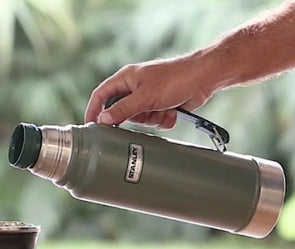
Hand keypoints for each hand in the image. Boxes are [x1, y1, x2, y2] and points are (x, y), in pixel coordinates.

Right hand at [84, 53, 213, 128]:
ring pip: (140, 120)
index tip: (91, 124)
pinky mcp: (160, 106)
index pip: (101, 95)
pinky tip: (173, 110)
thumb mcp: (145, 97)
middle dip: (137, 117)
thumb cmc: (175, 79)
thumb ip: (122, 110)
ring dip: (153, 118)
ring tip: (165, 107)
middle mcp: (135, 87)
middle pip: (123, 112)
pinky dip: (164, 119)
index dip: (94, 109)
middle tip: (147, 112)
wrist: (203, 78)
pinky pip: (154, 121)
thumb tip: (103, 119)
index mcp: (126, 79)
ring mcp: (148, 97)